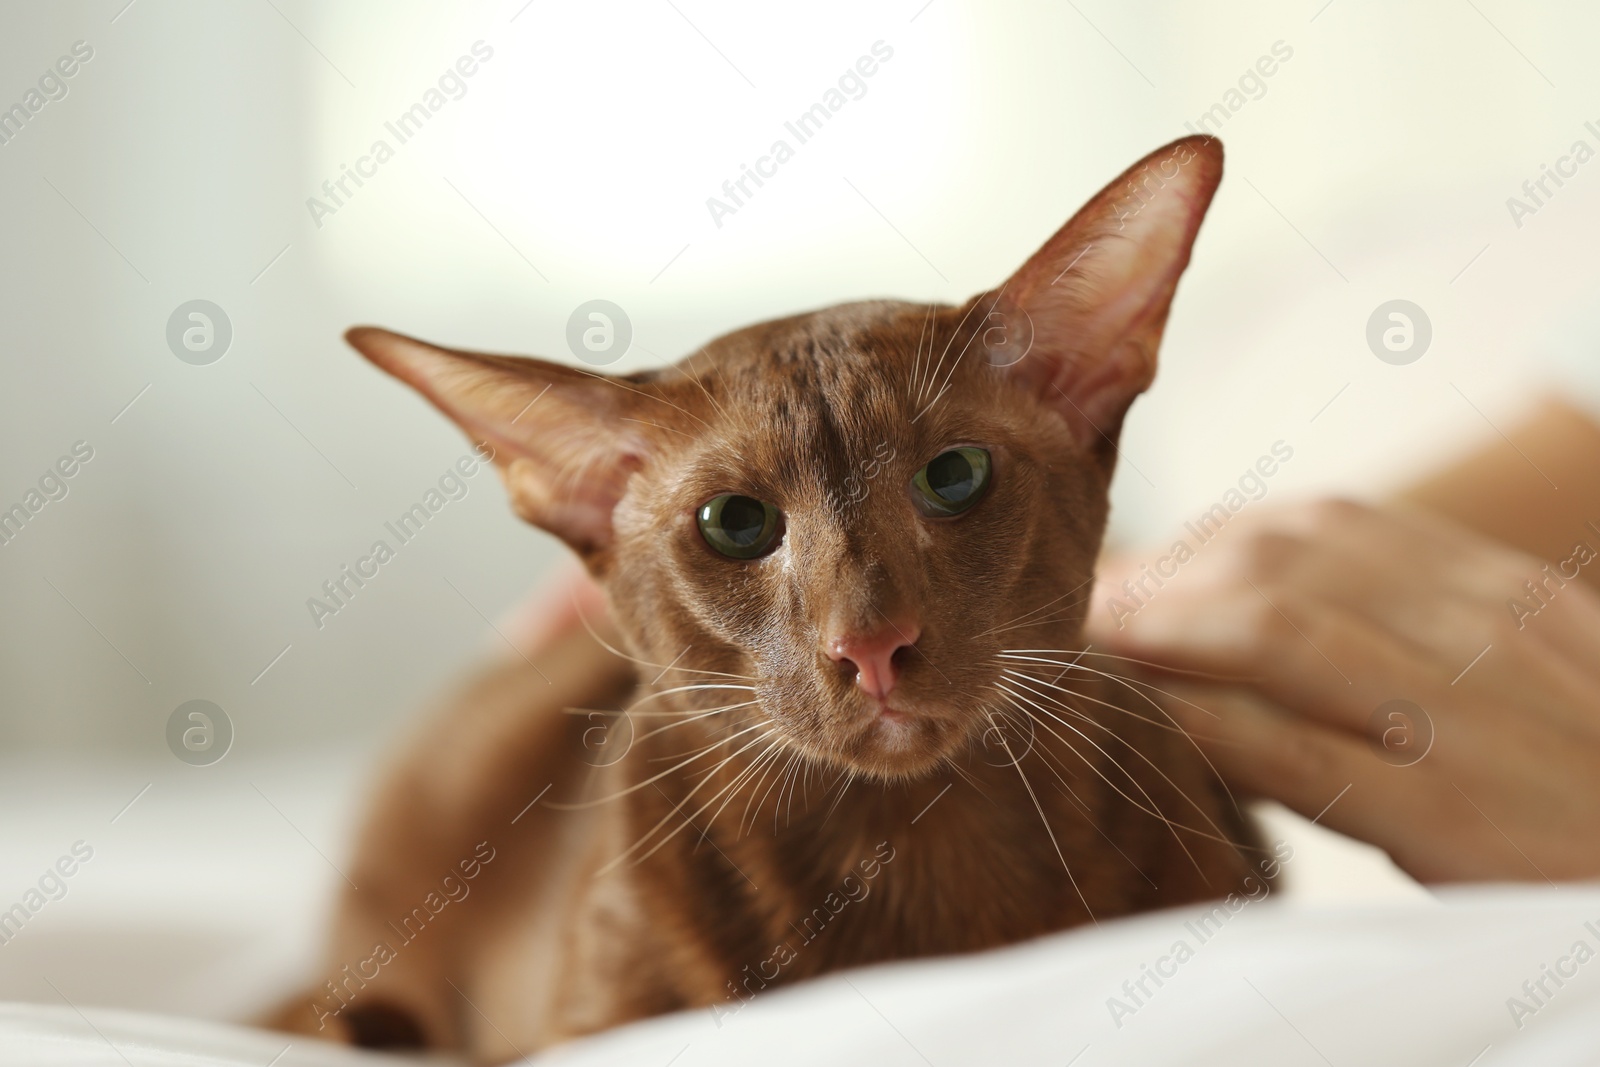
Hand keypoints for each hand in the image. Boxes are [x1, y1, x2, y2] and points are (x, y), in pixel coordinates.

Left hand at [1088, 498, 1599, 882]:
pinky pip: (1289, 745)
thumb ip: (1410, 636)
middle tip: (1075, 608)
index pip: (1316, 525)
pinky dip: (1197, 721)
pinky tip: (1141, 722)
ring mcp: (1464, 712)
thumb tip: (1253, 624)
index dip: (1200, 545)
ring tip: (1082, 651)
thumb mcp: (1524, 677)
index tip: (1127, 572)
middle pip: (1277, 560)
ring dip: (1156, 631)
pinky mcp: (1447, 811)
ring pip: (1272, 629)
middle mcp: (1480, 624)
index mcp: (1493, 588)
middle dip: (1158, 578)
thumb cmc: (1583, 791)